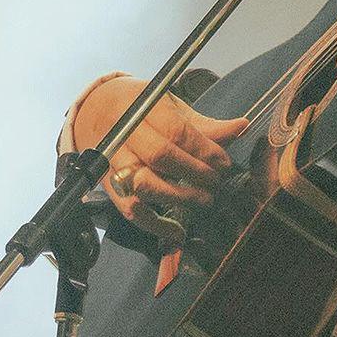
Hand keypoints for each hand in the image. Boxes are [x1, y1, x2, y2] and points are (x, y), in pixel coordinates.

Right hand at [74, 75, 248, 241]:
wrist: (95, 112)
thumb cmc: (141, 109)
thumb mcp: (171, 107)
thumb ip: (204, 124)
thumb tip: (241, 126)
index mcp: (143, 107)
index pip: (176, 131)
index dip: (204, 149)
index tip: (224, 162)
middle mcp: (124, 134)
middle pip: (160, 156)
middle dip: (194, 172)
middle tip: (216, 181)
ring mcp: (112, 162)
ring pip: (143, 184)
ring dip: (179, 197)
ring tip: (204, 199)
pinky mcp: (109, 185)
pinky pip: (130, 209)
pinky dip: (155, 224)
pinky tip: (177, 230)